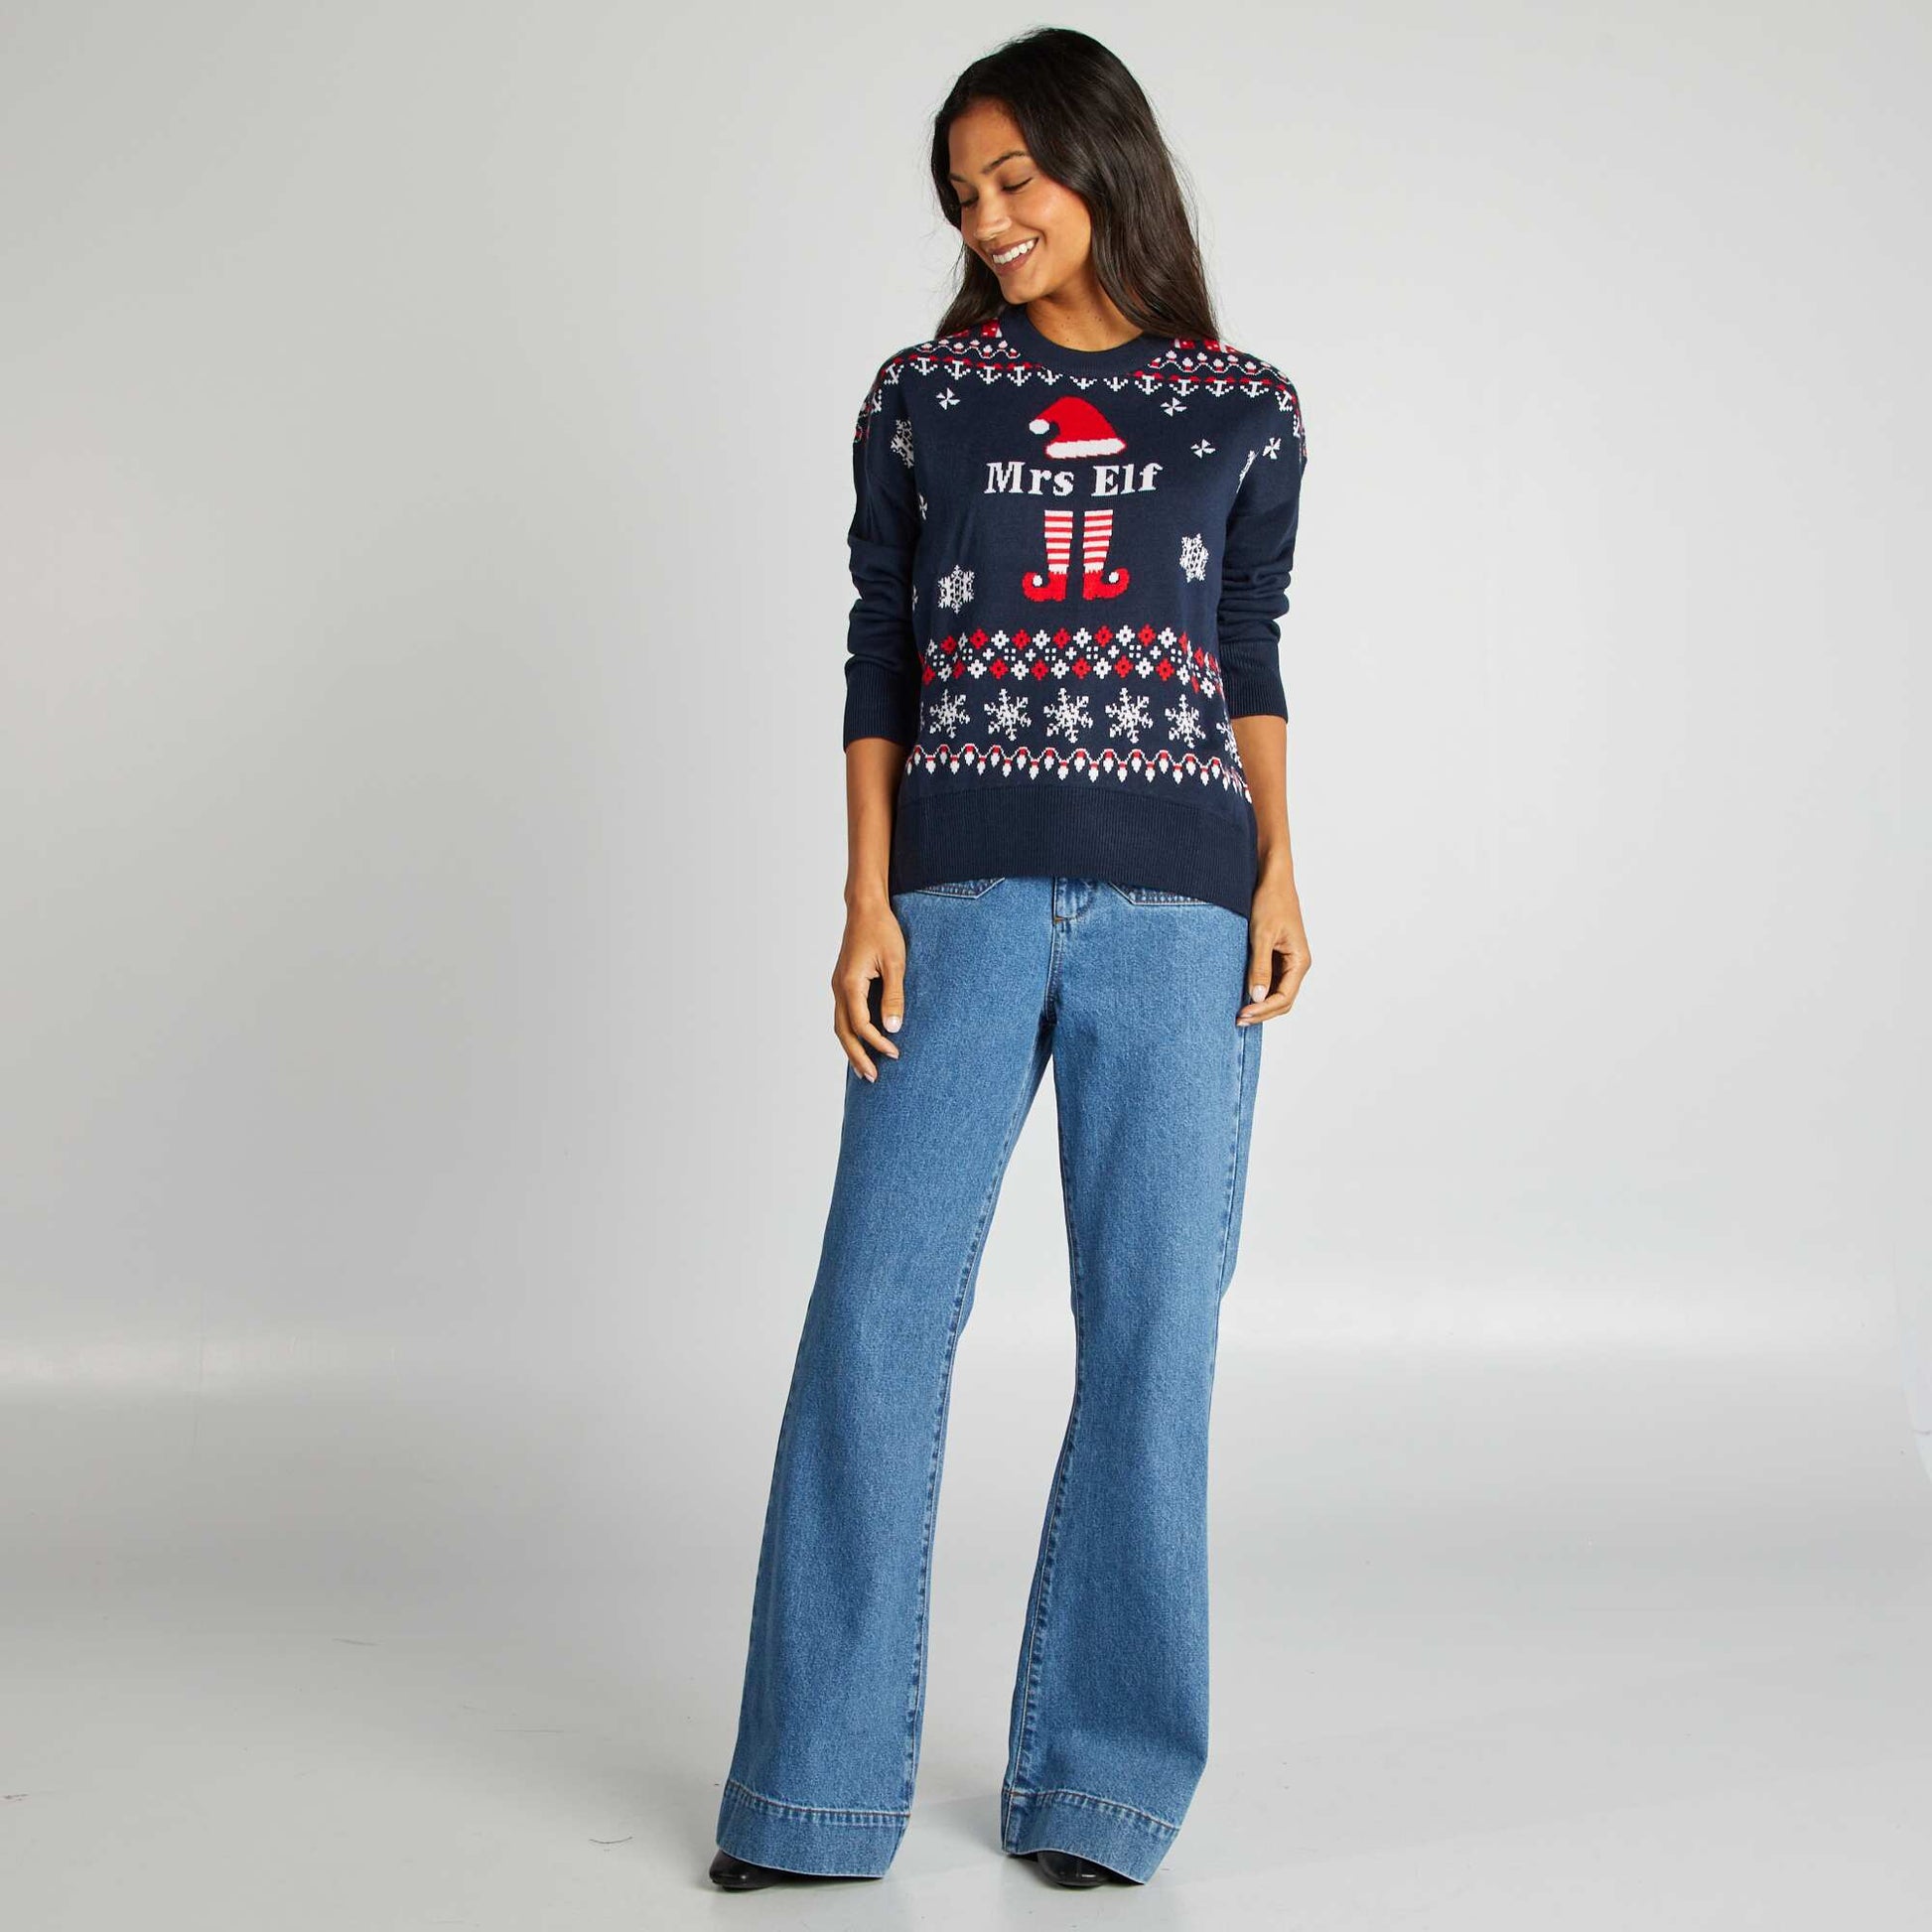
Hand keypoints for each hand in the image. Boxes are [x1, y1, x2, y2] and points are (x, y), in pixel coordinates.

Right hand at [833, 898, 906, 1079]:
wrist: (865, 908)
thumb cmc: (882, 930)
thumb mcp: (895, 963)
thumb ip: (894, 996)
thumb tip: (893, 1028)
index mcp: (850, 984)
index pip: (861, 1025)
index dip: (877, 1042)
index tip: (895, 1053)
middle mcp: (839, 988)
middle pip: (843, 1032)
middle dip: (857, 1057)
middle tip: (872, 1078)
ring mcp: (838, 986)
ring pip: (840, 1025)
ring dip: (851, 1048)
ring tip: (864, 1069)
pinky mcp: (843, 983)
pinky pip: (843, 1014)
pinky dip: (850, 1033)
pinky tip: (861, 1042)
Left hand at [1237, 871, 1309, 1025]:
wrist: (1272, 879)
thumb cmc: (1270, 901)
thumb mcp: (1261, 936)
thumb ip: (1260, 968)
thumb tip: (1258, 998)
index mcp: (1299, 961)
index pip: (1284, 998)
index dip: (1263, 1010)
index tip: (1242, 1014)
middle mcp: (1297, 964)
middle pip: (1282, 1000)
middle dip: (1262, 1012)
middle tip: (1237, 1019)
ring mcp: (1287, 961)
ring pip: (1276, 992)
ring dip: (1259, 1003)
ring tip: (1237, 1010)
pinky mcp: (1277, 955)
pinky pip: (1269, 980)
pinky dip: (1257, 990)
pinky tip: (1241, 993)